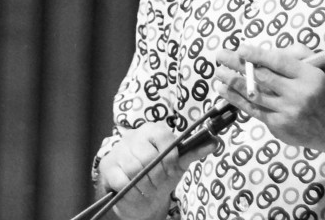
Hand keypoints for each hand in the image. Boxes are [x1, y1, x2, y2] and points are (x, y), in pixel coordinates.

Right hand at [96, 121, 215, 219]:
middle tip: (160, 183)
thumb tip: (216, 141)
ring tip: (149, 188)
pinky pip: (122, 180)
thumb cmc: (159, 175)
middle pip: (148, 157)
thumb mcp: (178, 163)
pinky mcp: (108, 168)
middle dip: (158, 176)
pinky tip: (136, 191)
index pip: (164, 137)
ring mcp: (119, 151)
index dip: (170, 157)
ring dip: (145, 185)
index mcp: (152, 130)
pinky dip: (133, 190)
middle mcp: (133, 136)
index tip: (171, 169)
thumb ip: (194, 151)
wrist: (138, 194)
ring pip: (134, 169)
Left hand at [213, 43, 324, 154]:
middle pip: (263, 77)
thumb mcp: (318, 68)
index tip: (241, 49)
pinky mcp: (277, 125)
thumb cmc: (319, 91)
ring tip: (218, 73)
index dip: (258, 55)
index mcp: (309, 76)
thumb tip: (265, 51)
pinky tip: (224, 90)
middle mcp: (298, 94)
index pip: (279, 63)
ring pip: (254, 94)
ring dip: (232, 82)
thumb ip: (296, 54)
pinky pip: (253, 109)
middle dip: (238, 65)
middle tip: (221, 55)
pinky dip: (236, 99)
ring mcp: (287, 112)